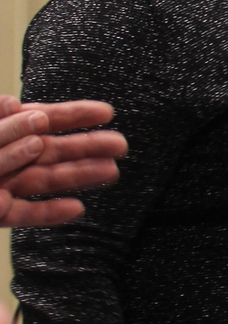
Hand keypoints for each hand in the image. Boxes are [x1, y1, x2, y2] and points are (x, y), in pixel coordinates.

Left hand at [0, 97, 126, 227]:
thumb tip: (25, 109)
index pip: (40, 119)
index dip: (73, 115)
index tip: (107, 113)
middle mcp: (3, 156)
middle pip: (51, 150)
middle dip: (88, 146)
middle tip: (120, 145)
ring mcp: (1, 185)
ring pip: (44, 179)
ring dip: (79, 175)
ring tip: (111, 172)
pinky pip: (25, 213)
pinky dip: (49, 213)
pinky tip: (76, 208)